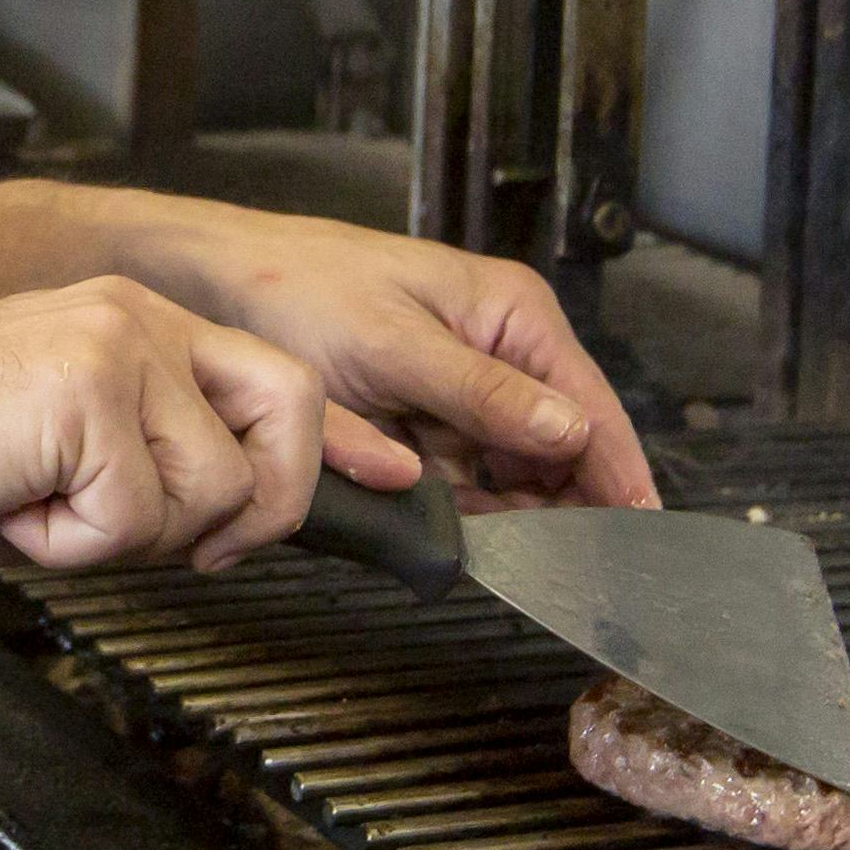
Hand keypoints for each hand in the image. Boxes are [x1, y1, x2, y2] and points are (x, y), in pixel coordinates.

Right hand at [0, 278, 326, 573]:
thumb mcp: (71, 452)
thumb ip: (155, 462)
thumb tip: (230, 524)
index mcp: (136, 320)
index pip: (275, 378)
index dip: (298, 461)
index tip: (278, 519)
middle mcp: (138, 315)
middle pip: (290, 407)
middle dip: (262, 503)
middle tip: (191, 551)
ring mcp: (118, 344)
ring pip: (213, 487)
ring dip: (130, 537)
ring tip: (46, 510)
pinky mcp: (88, 391)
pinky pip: (135, 517)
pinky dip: (74, 546)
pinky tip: (15, 509)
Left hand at [119, 202, 658, 513]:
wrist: (212, 285)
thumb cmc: (296, 291)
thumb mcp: (392, 345)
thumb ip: (483, 394)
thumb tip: (571, 434)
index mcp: (510, 314)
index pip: (590, 406)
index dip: (618, 475)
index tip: (638, 540)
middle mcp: (499, 348)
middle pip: (559, 446)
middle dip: (560, 502)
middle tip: (557, 564)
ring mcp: (461, 387)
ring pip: (512, 471)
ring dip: (507, 511)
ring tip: (500, 549)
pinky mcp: (424, 418)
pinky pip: (463, 476)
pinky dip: (460, 504)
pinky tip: (452, 527)